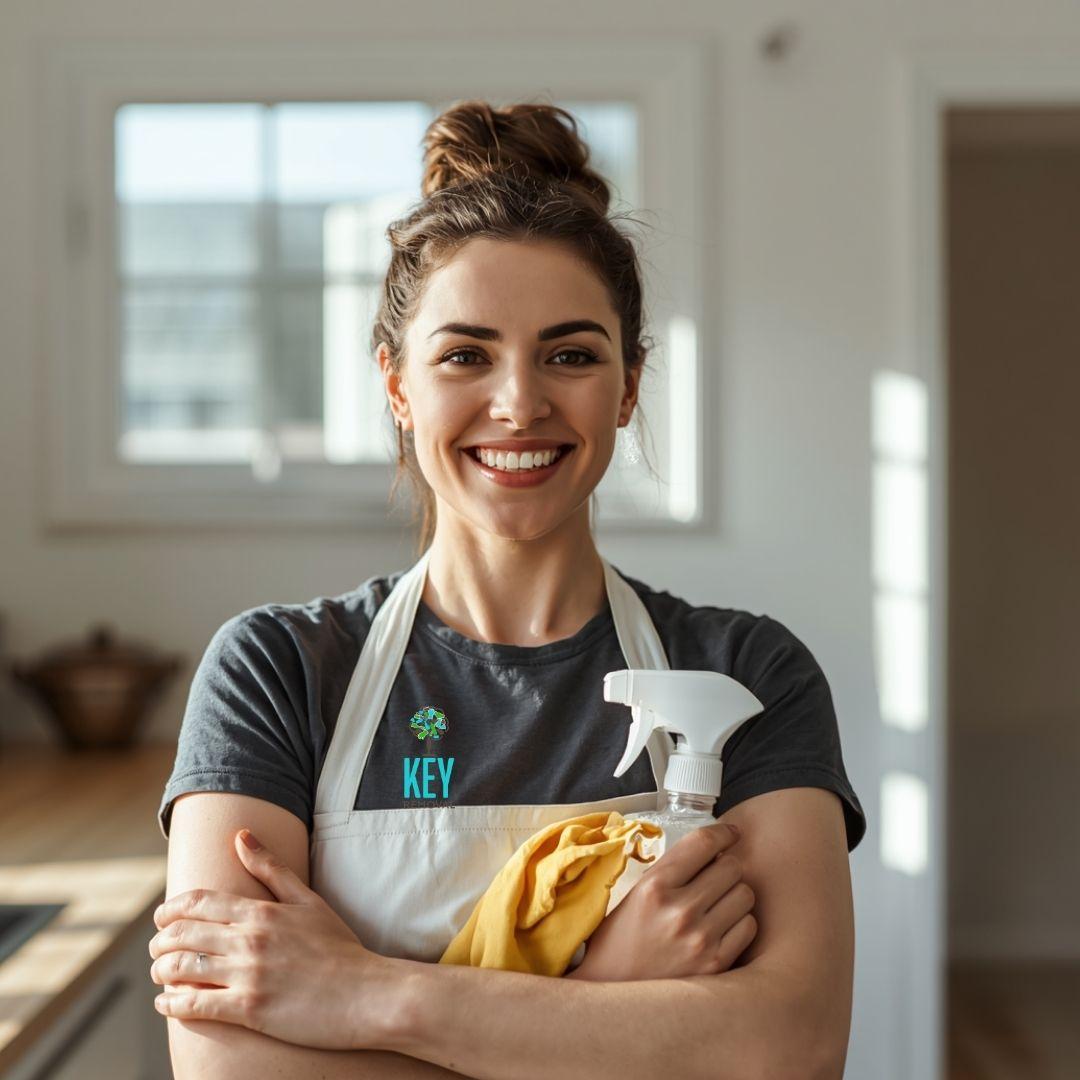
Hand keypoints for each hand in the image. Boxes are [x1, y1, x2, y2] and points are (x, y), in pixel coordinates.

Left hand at [149, 829, 395, 1049]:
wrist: (365, 993)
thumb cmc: (339, 947)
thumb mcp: (308, 900)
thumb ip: (271, 868)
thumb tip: (241, 836)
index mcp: (261, 912)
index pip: (198, 902)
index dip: (171, 908)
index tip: (162, 915)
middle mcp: (249, 940)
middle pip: (183, 934)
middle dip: (160, 940)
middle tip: (155, 947)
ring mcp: (247, 976)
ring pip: (182, 968)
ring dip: (161, 970)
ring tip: (159, 973)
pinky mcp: (249, 1010)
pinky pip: (195, 1005)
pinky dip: (172, 1003)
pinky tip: (166, 1003)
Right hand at [572, 822, 756, 980]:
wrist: (613, 993)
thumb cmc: (622, 939)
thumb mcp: (635, 895)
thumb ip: (671, 872)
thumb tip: (712, 850)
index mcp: (655, 886)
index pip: (703, 843)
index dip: (723, 832)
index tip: (731, 832)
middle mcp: (680, 911)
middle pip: (731, 866)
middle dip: (727, 866)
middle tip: (717, 875)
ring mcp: (700, 939)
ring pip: (745, 894)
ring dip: (735, 894)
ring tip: (718, 903)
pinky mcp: (716, 964)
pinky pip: (748, 927)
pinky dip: (740, 923)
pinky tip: (722, 927)